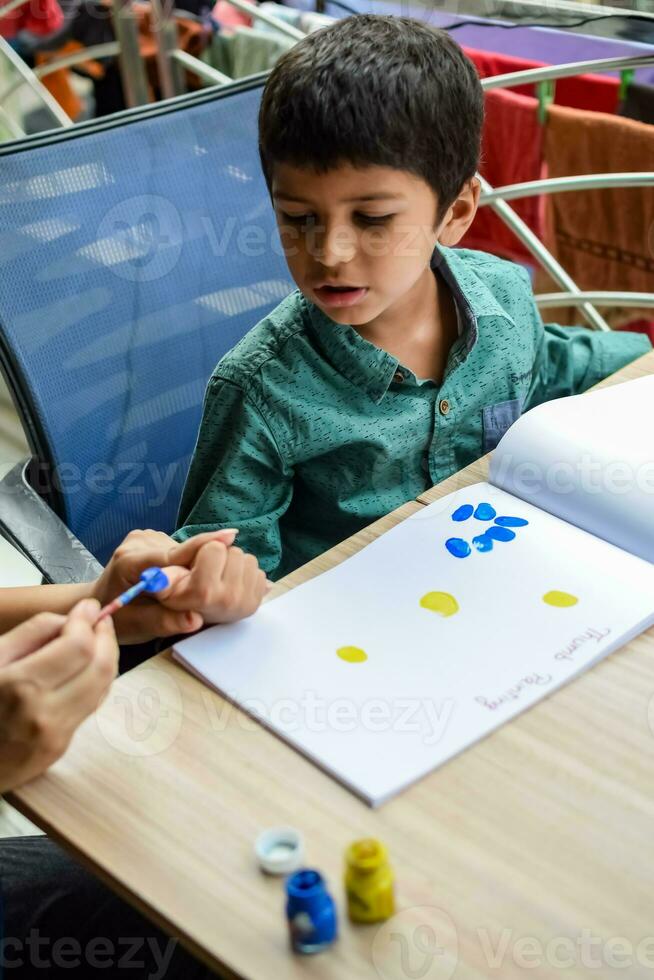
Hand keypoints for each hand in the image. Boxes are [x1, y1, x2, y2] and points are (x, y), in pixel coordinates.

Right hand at [0, 599, 117, 792]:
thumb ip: (31, 632)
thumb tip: (70, 619)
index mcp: (22, 686)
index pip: (79, 646)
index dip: (88, 621)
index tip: (88, 607)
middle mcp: (45, 713)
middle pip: (100, 666)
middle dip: (106, 637)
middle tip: (100, 621)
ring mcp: (56, 735)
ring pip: (103, 687)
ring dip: (107, 657)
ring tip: (97, 639)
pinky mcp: (60, 747)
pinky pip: (91, 705)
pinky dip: (97, 680)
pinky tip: (87, 667)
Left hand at [91, 528, 239, 643]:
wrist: (101, 601)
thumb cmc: (116, 617)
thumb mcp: (136, 626)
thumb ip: (163, 622)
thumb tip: (195, 620)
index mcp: (130, 559)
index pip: (171, 553)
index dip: (200, 546)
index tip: (229, 538)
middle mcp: (142, 541)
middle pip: (184, 551)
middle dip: (200, 571)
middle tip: (201, 597)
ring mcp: (150, 537)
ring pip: (187, 551)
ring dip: (195, 571)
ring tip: (185, 594)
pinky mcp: (159, 539)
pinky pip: (184, 552)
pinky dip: (190, 568)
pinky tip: (183, 583)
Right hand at [156, 541, 269, 624]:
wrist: (192, 617)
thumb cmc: (172, 598)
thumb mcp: (161, 584)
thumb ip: (163, 577)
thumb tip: (158, 579)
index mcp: (203, 593)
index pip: (215, 548)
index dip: (203, 551)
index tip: (195, 566)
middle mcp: (227, 600)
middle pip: (233, 551)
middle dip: (218, 558)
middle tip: (206, 574)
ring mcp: (245, 603)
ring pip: (247, 558)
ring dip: (232, 565)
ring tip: (216, 580)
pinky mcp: (256, 604)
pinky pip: (258, 571)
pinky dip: (244, 575)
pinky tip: (228, 587)